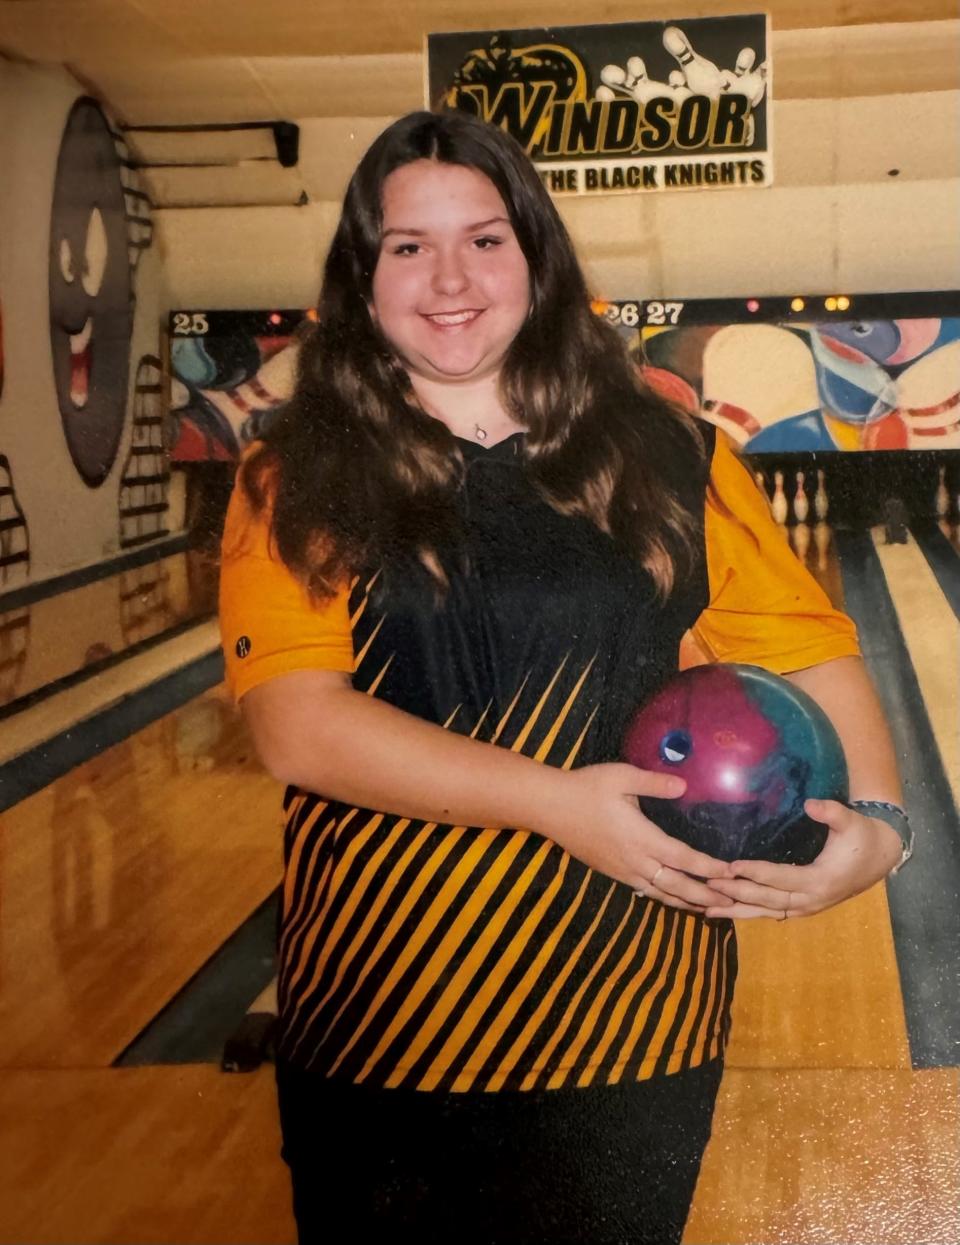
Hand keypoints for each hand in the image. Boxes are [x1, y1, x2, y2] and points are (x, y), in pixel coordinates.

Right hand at [547, 763, 735, 913]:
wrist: (549, 807)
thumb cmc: (586, 788)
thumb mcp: (621, 777)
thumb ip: (654, 783)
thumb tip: (684, 786)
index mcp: (641, 837)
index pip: (683, 859)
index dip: (708, 869)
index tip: (730, 874)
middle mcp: (634, 860)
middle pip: (676, 886)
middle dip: (704, 896)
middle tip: (729, 905)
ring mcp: (621, 869)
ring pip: (660, 893)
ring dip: (685, 902)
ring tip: (707, 909)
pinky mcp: (611, 871)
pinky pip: (643, 890)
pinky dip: (663, 897)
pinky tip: (671, 898)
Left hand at [702, 799, 904, 920]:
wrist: (879, 857)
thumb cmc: (861, 836)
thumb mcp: (850, 821)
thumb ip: (831, 812)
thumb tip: (810, 804)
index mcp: (820, 881)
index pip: (781, 878)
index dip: (756, 873)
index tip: (731, 867)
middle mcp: (811, 900)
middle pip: (768, 899)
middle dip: (737, 892)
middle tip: (708, 884)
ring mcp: (806, 908)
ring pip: (766, 912)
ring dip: (737, 910)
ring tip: (706, 909)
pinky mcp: (802, 908)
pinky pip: (772, 913)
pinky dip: (748, 913)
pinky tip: (726, 912)